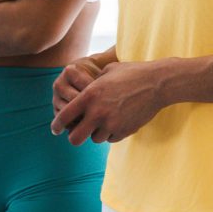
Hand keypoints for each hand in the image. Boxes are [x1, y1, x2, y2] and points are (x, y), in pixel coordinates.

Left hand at [51, 57, 165, 144]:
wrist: (157, 83)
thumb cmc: (132, 73)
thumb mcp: (107, 72)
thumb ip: (91, 84)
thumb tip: (79, 91)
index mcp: (89, 95)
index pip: (65, 116)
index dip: (56, 125)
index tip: (55, 129)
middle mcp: (97, 112)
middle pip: (75, 138)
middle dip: (73, 137)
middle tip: (75, 134)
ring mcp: (111, 123)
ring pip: (94, 139)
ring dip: (95, 133)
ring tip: (102, 122)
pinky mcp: (124, 131)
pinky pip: (110, 139)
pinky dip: (110, 134)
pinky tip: (116, 123)